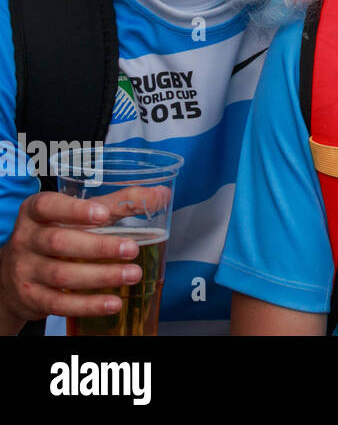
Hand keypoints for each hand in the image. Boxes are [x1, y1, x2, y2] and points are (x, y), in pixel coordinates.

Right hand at [0, 192, 141, 334]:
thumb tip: (161, 194)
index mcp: (36, 213)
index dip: (74, 210)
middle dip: (99, 247)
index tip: (103, 214)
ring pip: (62, 275)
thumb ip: (118, 204)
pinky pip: (60, 304)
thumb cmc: (56, 234)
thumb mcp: (78, 216)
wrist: (12, 275)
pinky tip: (114, 303)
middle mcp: (26, 240)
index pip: (48, 206)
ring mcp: (25, 271)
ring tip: (133, 274)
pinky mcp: (31, 298)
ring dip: (101, 276)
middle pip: (59, 242)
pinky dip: (89, 305)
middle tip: (132, 249)